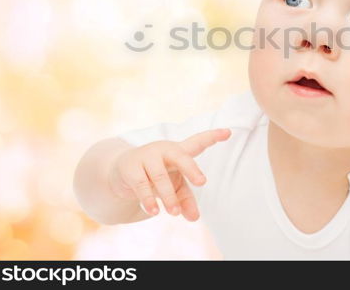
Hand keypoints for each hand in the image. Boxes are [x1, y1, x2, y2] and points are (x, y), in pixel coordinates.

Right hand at [108, 128, 230, 220]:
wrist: (121, 171)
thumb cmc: (156, 176)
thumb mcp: (174, 186)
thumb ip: (186, 200)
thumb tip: (195, 218)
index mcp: (178, 151)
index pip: (197, 142)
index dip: (212, 137)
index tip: (229, 131)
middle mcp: (164, 150)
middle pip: (180, 156)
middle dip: (191, 168)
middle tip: (202, 182)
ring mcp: (146, 156)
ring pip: (160, 175)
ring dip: (168, 195)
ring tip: (174, 212)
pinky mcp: (131, 167)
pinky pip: (141, 184)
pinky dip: (148, 199)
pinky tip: (154, 211)